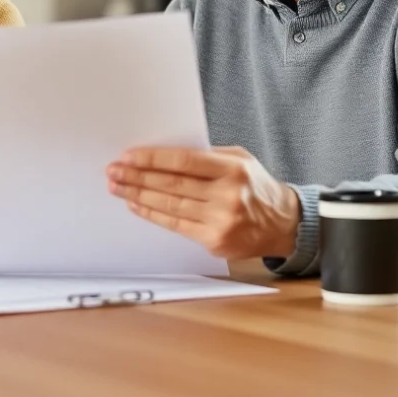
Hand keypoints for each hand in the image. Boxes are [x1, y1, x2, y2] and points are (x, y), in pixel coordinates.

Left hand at [106, 146, 300, 259]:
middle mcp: (227, 195)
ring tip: (117, 187)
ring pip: (170, 206)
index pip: (184, 161)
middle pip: (172, 184)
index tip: (129, 156)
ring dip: (138, 196)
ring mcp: (221, 220)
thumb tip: (164, 155)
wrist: (284, 223)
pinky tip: (136, 206)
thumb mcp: (240, 160)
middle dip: (137, 177)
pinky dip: (153, 215)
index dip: (153, 158)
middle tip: (113, 171)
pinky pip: (176, 226)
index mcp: (233, 169)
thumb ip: (207, 156)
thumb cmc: (256, 187)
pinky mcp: (215, 241)